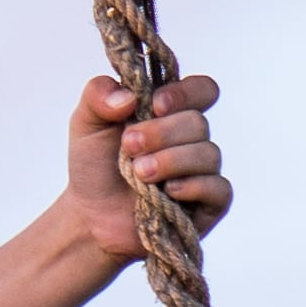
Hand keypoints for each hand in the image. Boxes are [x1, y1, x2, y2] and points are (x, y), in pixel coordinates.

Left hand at [63, 69, 228, 247]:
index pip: (202, 89)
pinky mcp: (208, 203)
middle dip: (161, 134)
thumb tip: (129, 96)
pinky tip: (167, 192)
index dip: (184, 93)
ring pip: (208, 154)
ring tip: (138, 173)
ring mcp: (202, 171)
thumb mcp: (86, 123)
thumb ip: (98, 94)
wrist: (91, 217)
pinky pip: (219, 189)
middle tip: (128, 147)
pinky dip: (193, 187)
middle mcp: (191, 138)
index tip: (155, 106)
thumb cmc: (94, 167)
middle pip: (198, 122)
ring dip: (170, 161)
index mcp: (170, 111)